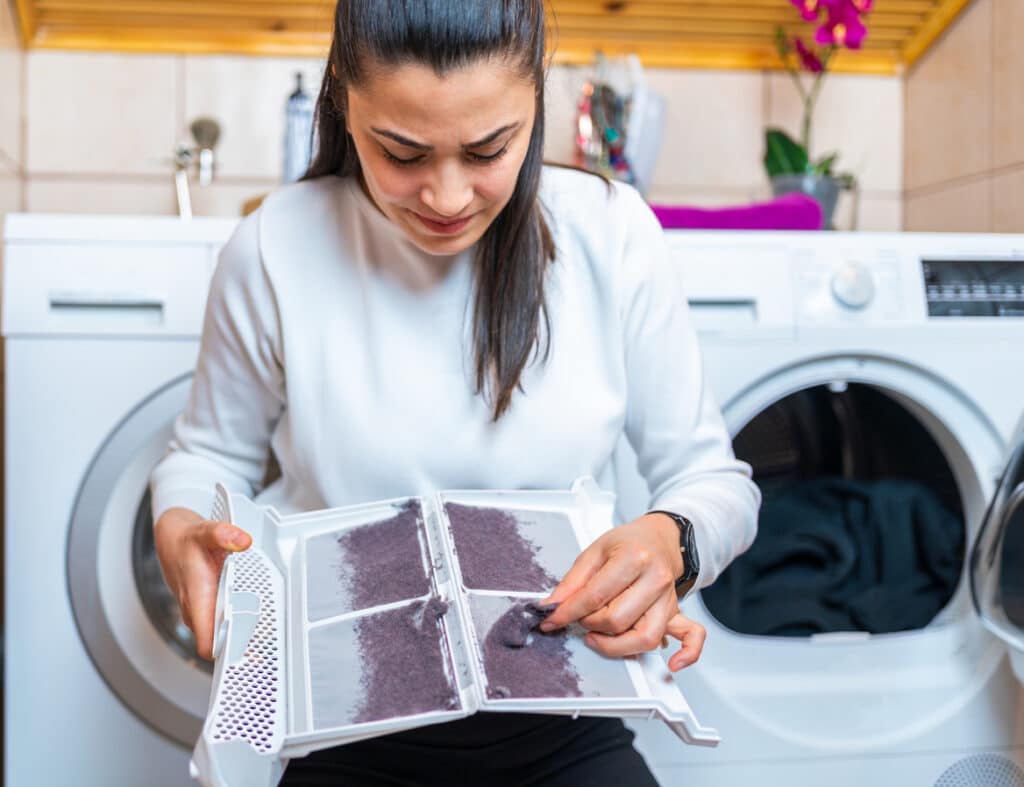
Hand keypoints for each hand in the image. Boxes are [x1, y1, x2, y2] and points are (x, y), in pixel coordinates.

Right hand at [153, 507, 251, 659]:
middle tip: (268, 654)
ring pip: (219, 637)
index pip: (208, 644)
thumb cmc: (186, 542)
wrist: (170, 540)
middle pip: (219, 645)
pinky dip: (235, 629)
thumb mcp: (205, 533)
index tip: (250, 657)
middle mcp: (197, 611)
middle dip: (241, 652)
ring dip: (239, 641)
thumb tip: (242, 540)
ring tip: (266, 644)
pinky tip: (254, 627)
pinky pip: (220, 627)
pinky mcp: (204, 609)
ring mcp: (200, 612)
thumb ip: (224, 535)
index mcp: (198, 600)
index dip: (228, 655)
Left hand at [539, 513, 705, 671]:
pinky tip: (672, 664)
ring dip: (615, 645)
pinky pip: (693, 637)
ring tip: (598, 636)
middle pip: (617, 619)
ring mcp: (669, 598)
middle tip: (579, 618)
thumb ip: (572, 581)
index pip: (595, 596)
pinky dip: (687, 654)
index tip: (552, 620)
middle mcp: (655, 579)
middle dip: (589, 624)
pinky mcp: (677, 612)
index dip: (568, 612)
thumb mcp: (594, 552)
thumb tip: (552, 605)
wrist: (658, 539)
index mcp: (633, 558)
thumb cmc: (628, 544)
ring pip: (645, 637)